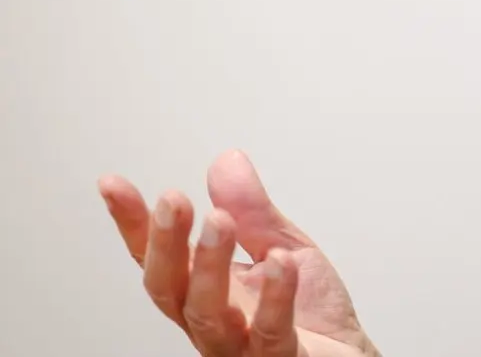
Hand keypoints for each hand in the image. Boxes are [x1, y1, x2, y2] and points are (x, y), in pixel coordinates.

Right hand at [99, 150, 381, 356]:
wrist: (350, 356)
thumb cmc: (313, 312)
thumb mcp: (281, 245)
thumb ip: (252, 210)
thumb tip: (226, 162)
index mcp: (208, 290)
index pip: (160, 256)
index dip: (134, 224)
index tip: (112, 184)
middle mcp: (214, 321)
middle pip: (170, 288)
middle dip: (166, 244)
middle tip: (173, 200)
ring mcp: (241, 345)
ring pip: (207, 314)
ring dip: (209, 265)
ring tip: (220, 220)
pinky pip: (271, 331)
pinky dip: (275, 297)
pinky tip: (280, 263)